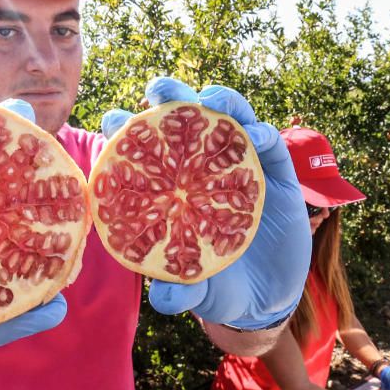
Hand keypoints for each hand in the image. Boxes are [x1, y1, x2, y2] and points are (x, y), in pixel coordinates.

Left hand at [101, 77, 309, 328]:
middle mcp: (201, 167)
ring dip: (220, 100)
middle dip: (170, 94)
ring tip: (211, 99)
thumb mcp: (196, 290)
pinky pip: (270, 143)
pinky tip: (254, 135)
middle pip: (184, 118)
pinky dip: (261, 132)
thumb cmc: (216, 286)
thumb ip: (179, 291)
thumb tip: (162, 300)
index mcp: (170, 186)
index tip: (114, 119)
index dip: (126, 129)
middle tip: (160, 89)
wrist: (265, 299)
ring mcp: (239, 164)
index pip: (144, 148)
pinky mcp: (276, 172)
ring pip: (229, 117)